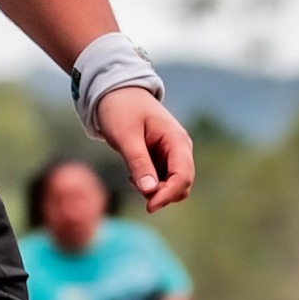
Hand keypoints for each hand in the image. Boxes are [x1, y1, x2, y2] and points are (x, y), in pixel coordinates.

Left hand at [96, 87, 195, 212]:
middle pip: (181, 184)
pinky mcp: (162, 158)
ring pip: (171, 185)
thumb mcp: (126, 137)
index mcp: (176, 140)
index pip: (183, 176)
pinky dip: (149, 183)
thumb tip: (150, 191)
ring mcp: (172, 154)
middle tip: (133, 182)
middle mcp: (180, 148)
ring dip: (153, 189)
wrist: (115, 92)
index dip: (168, 195)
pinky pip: (161, 180)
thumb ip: (138, 163)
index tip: (149, 207)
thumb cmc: (120, 110)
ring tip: (131, 174)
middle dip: (160, 193)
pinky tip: (133, 173)